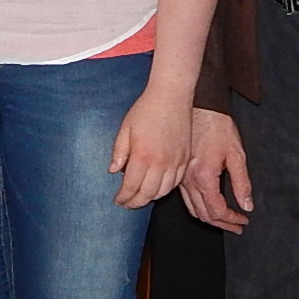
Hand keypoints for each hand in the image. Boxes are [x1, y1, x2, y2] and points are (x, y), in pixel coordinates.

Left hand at [110, 84, 192, 206]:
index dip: (123, 198)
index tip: (117, 200)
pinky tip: (157, 187)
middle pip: (147, 194)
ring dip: (150, 197)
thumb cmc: (146, 109)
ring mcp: (175, 162)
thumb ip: (119, 152)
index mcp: (142, 156)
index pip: (131, 187)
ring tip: (140, 196)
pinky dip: (165, 189)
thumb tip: (113, 171)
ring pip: (163, 191)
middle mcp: (160, 163)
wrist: (172, 96)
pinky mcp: (185, 158)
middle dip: (135, 202)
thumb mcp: (125, 128)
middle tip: (126, 203)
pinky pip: (176, 182)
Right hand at [182, 107, 252, 231]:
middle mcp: (188, 181)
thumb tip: (247, 205)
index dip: (232, 220)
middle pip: (203, 214)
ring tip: (225, 220)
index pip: (217, 210)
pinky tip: (209, 205)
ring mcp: (180, 177)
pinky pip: (186, 198)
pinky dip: (198, 207)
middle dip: (222, 224)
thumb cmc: (218, 126)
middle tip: (238, 225)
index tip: (244, 220)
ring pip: (192, 209)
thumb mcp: (236, 154)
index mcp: (203, 177)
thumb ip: (242, 183)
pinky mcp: (179, 172)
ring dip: (210, 218)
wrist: (200, 106)